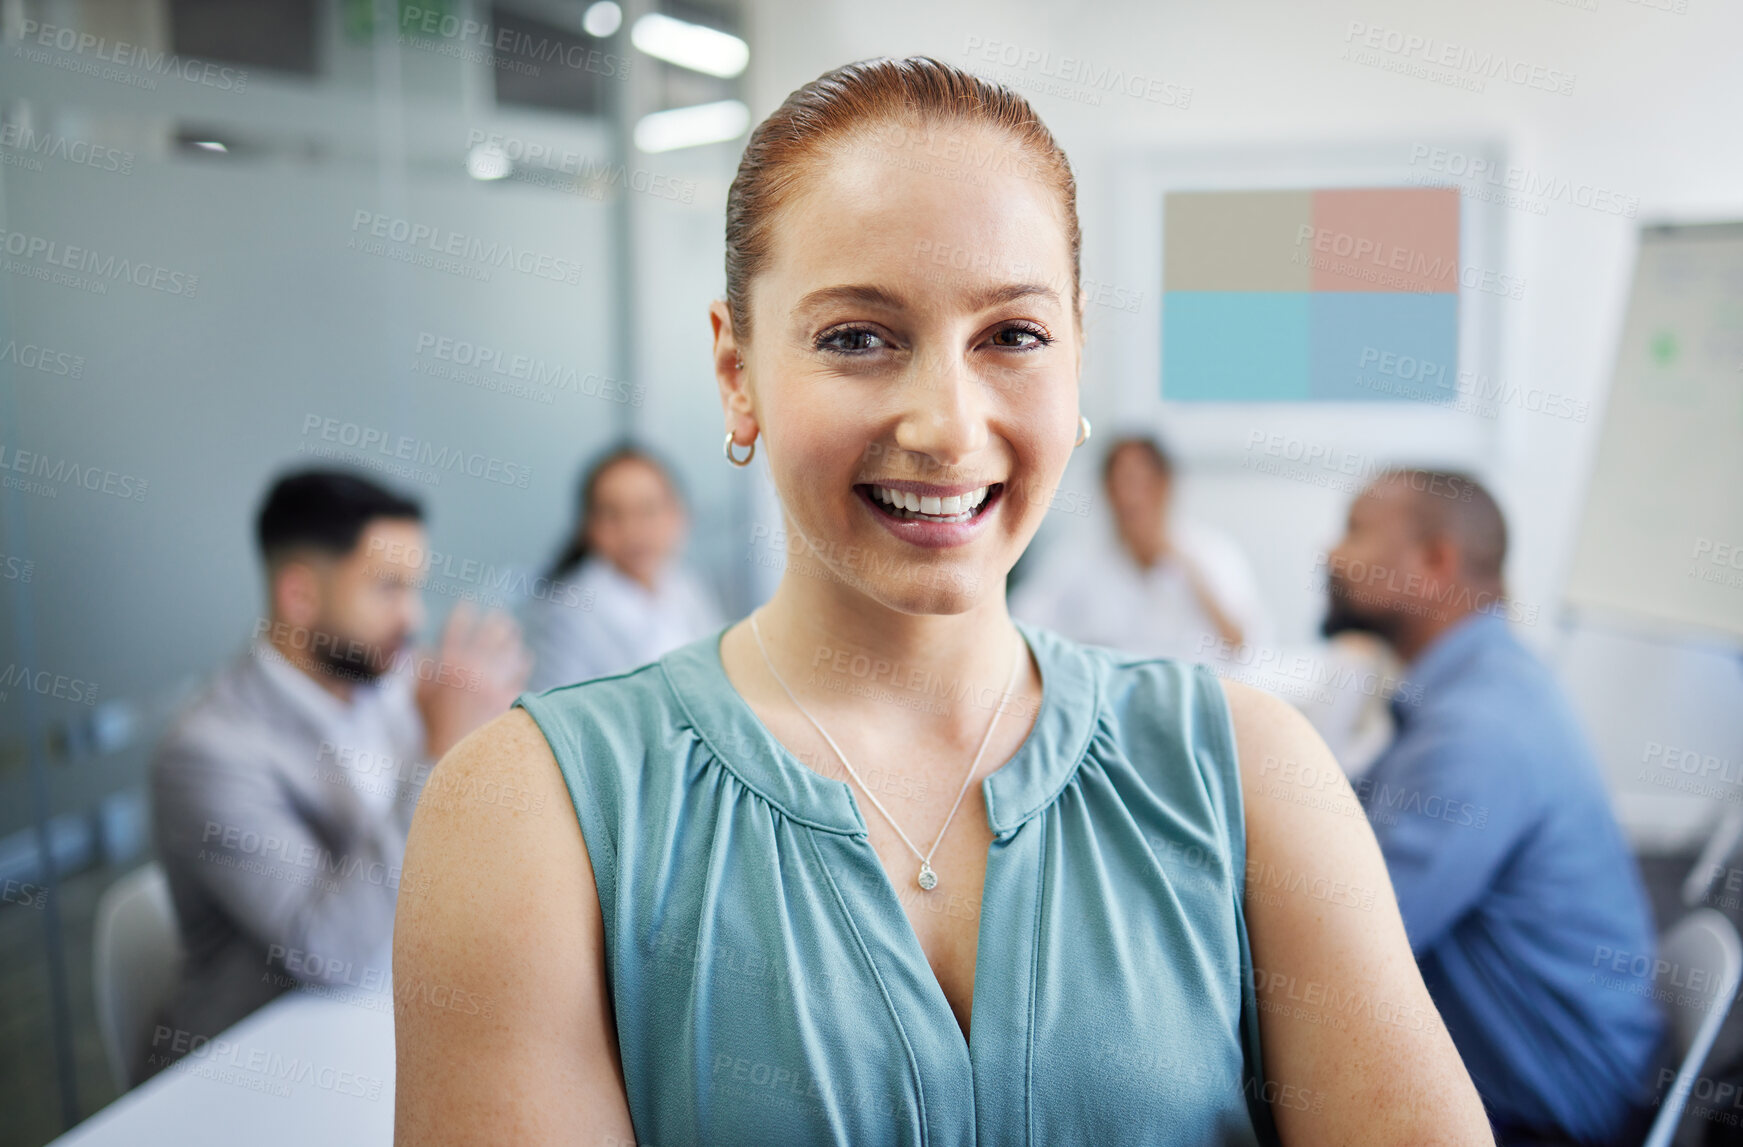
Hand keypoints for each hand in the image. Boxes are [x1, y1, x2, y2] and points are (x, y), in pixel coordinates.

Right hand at [415, 601, 532, 759]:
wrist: (459, 758)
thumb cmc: (435, 729)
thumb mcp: (420, 699)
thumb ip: (420, 672)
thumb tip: (422, 650)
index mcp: (448, 668)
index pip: (455, 632)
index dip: (461, 615)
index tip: (467, 604)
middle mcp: (472, 671)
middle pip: (488, 636)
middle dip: (495, 624)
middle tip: (501, 617)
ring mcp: (493, 684)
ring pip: (509, 653)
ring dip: (512, 642)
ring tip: (514, 635)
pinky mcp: (508, 697)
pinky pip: (519, 675)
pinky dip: (522, 665)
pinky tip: (525, 658)